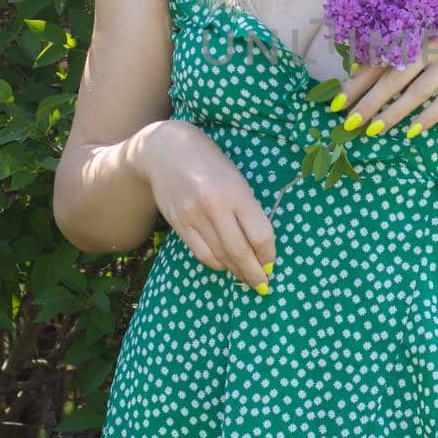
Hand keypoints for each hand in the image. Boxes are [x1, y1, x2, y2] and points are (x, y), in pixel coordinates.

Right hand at [136, 120, 276, 290]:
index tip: (271, 264)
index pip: (260, 235)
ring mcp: (194, 217)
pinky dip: (216, 264)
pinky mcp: (179, 224)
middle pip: (240, 252)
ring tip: (246, 278)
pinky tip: (225, 265)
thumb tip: (260, 246)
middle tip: (263, 286)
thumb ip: (248, 209)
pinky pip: (201, 253)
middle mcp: (214, 206)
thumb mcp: (237, 178)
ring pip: (220, 256)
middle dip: (254, 273)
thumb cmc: (210, 163)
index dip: (268, 255)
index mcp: (236, 192)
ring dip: (236, 272)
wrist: (166, 151)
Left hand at [326, 0, 437, 136]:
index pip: (380, 57)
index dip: (356, 80)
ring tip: (373, 131)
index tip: (336, 100)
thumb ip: (402, 39)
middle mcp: (430, 43)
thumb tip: (364, 61)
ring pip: (417, 91)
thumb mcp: (429, 21)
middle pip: (393, 77)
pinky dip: (429, 115)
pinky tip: (413, 131)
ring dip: (393, 113)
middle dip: (368, 101)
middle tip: (347, 123)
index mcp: (416, 29)